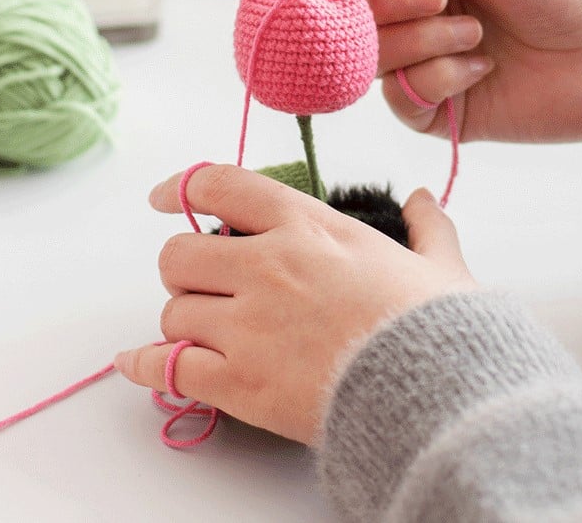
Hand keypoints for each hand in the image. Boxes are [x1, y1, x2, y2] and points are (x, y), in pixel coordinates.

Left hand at [114, 164, 474, 444]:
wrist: (437, 396)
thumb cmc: (437, 327)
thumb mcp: (441, 265)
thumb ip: (427, 225)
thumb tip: (422, 197)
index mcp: (308, 227)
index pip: (222, 185)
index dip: (182, 186)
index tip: (163, 197)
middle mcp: (267, 265)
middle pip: (179, 253)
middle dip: (182, 267)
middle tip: (200, 282)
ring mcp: (247, 324)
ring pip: (173, 309)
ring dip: (182, 319)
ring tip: (204, 331)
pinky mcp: (238, 381)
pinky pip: (167, 365)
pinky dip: (147, 364)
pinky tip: (140, 363)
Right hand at [340, 0, 581, 171]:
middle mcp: (417, 10)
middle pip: (358, 13)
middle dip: (394, 5)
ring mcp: (422, 59)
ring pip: (375, 56)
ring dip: (424, 43)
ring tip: (478, 36)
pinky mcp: (433, 105)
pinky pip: (401, 96)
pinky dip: (439, 80)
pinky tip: (483, 70)